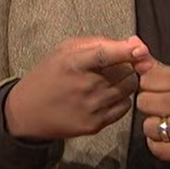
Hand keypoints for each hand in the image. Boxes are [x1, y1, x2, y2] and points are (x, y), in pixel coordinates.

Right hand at [4, 35, 151, 140]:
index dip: (126, 51)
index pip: (105, 55)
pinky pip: (124, 107)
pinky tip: (105, 95)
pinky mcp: (96, 125)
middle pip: (125, 72)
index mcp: (73, 64)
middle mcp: (85, 87)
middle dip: (125, 65)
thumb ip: (97, 43)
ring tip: (107, 80)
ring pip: (129, 89)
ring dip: (125, 81)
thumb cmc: (48, 75)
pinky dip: (121, 99)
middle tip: (113, 66)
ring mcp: (92, 108)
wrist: (29, 112)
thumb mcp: (64, 50)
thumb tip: (133, 44)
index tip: (141, 48)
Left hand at [136, 62, 169, 166]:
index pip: (147, 79)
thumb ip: (155, 66)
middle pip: (144, 102)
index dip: (148, 86)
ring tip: (169, 124)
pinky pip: (156, 148)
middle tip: (164, 109)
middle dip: (150, 106)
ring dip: (154, 128)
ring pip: (148, 126)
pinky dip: (159, 145)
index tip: (160, 91)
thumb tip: (133, 43)